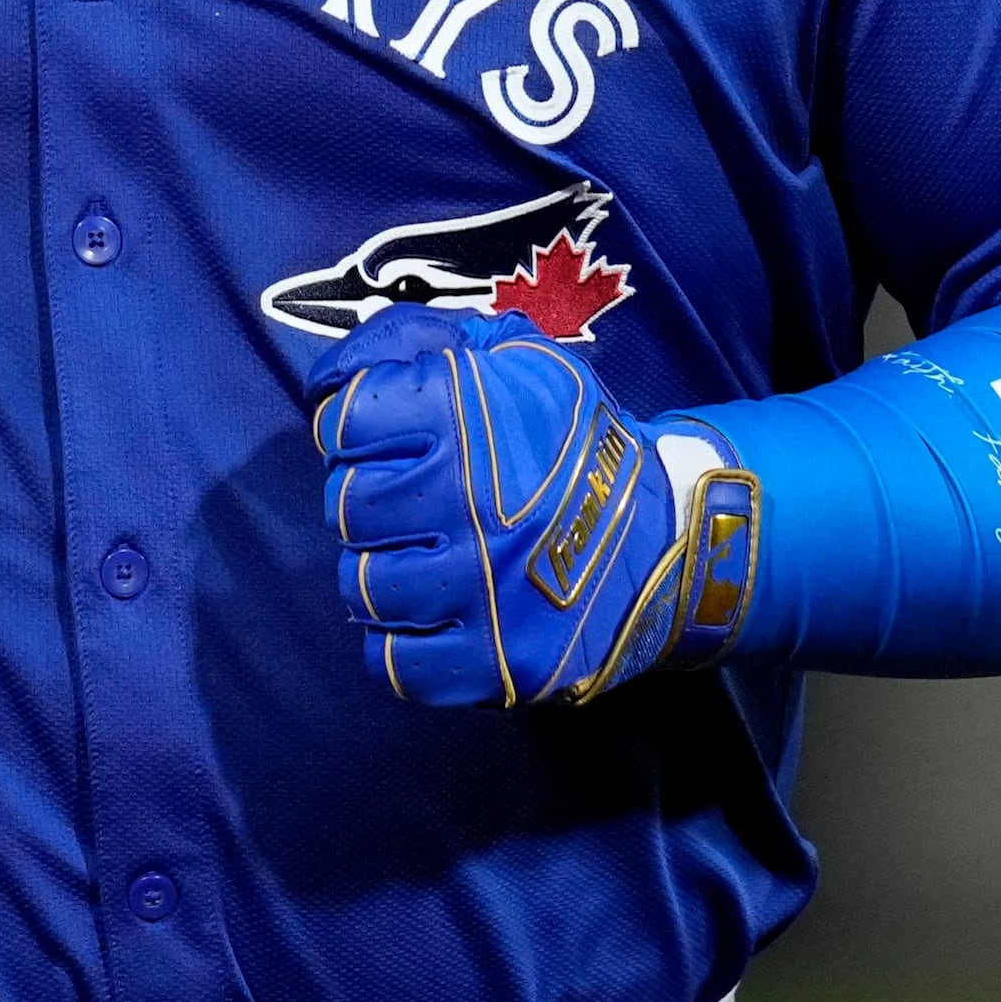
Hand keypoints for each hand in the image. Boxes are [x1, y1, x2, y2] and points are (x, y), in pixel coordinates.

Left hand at [309, 304, 760, 707]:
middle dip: (370, 497)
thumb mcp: (516, 354)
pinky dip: (401, 639)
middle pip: (346, 504)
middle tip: (412, 500)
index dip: (355, 425)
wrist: (670, 536)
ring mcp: (477, 590)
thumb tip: (330, 378)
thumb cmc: (577, 441)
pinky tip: (434, 612)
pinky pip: (393, 660)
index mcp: (465, 415)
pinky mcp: (491, 662)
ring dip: (382, 568)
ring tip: (425, 556)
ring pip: (362, 585)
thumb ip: (416, 339)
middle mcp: (466, 501)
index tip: (387, 437)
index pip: (345, 418)